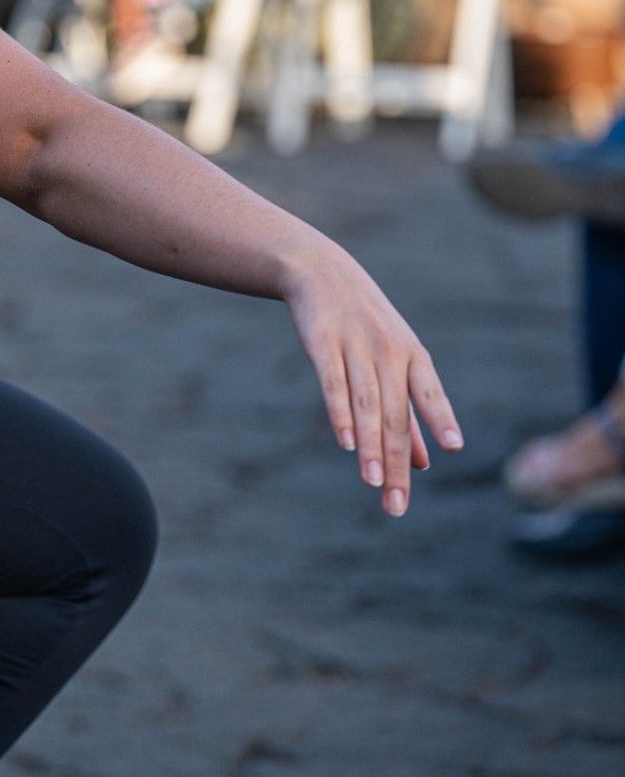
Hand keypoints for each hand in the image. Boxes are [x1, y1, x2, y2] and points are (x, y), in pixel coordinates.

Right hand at [279, 234, 464, 517]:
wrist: (321, 271)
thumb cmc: (365, 323)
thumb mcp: (394, 359)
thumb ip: (409, 412)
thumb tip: (426, 464)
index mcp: (411, 355)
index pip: (430, 392)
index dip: (440, 417)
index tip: (455, 447)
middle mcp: (388, 351)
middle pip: (396, 414)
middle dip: (398, 462)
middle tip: (397, 505)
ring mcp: (355, 346)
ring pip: (367, 404)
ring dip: (371, 446)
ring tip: (374, 484)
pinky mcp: (322, 343)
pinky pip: (333, 383)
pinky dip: (340, 413)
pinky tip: (344, 442)